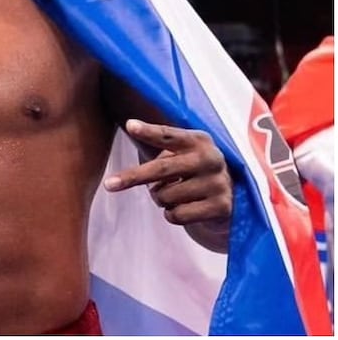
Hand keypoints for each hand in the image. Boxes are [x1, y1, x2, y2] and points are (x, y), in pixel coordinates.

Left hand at [104, 118, 232, 251]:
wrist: (232, 199)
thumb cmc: (193, 172)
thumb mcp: (182, 155)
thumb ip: (160, 150)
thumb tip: (131, 130)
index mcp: (198, 140)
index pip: (169, 135)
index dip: (149, 131)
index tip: (130, 126)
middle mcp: (210, 159)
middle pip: (161, 168)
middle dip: (132, 177)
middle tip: (109, 184)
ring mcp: (218, 183)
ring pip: (165, 196)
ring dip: (160, 199)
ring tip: (175, 195)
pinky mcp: (222, 207)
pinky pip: (177, 215)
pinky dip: (172, 215)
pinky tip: (185, 208)